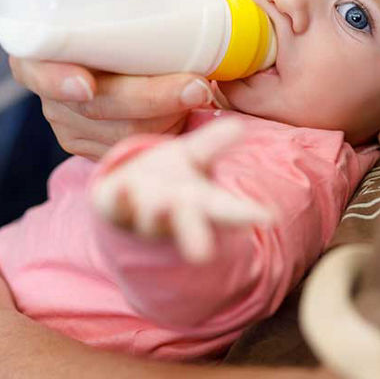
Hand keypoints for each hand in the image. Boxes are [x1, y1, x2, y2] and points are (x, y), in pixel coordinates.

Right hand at [9, 0, 216, 160]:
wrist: (130, 54)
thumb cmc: (119, 20)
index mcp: (39, 51)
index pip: (34, 69)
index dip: (56, 79)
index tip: (87, 83)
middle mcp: (51, 94)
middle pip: (92, 108)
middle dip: (145, 100)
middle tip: (194, 84)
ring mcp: (74, 125)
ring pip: (116, 133)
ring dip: (162, 118)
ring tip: (201, 92)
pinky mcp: (99, 147)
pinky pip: (128, 149)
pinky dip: (161, 136)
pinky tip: (187, 122)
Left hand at [91, 118, 271, 262]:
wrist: (121, 195)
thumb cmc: (165, 178)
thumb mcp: (192, 158)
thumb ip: (213, 144)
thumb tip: (239, 125)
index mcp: (198, 203)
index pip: (225, 209)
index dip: (245, 214)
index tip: (266, 218)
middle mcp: (171, 213)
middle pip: (188, 224)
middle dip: (195, 236)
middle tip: (203, 253)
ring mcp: (141, 213)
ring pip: (152, 218)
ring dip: (159, 214)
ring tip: (165, 203)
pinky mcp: (112, 207)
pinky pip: (115, 205)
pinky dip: (121, 198)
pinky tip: (123, 188)